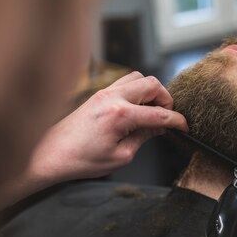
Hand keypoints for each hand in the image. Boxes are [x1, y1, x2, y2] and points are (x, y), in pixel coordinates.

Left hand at [29, 71, 187, 183]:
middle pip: (151, 83)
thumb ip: (144, 137)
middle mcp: (112, 98)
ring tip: (152, 111)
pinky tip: (136, 108)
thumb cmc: (81, 159)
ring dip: (150, 91)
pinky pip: (124, 82)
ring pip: (138, 77)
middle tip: (168, 116)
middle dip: (166, 99)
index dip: (177, 120)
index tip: (185, 126)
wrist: (51, 154)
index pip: (159, 113)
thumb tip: (159, 127)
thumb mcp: (121, 156)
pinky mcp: (97, 94)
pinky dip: (136, 90)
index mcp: (120, 115)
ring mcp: (103, 92)